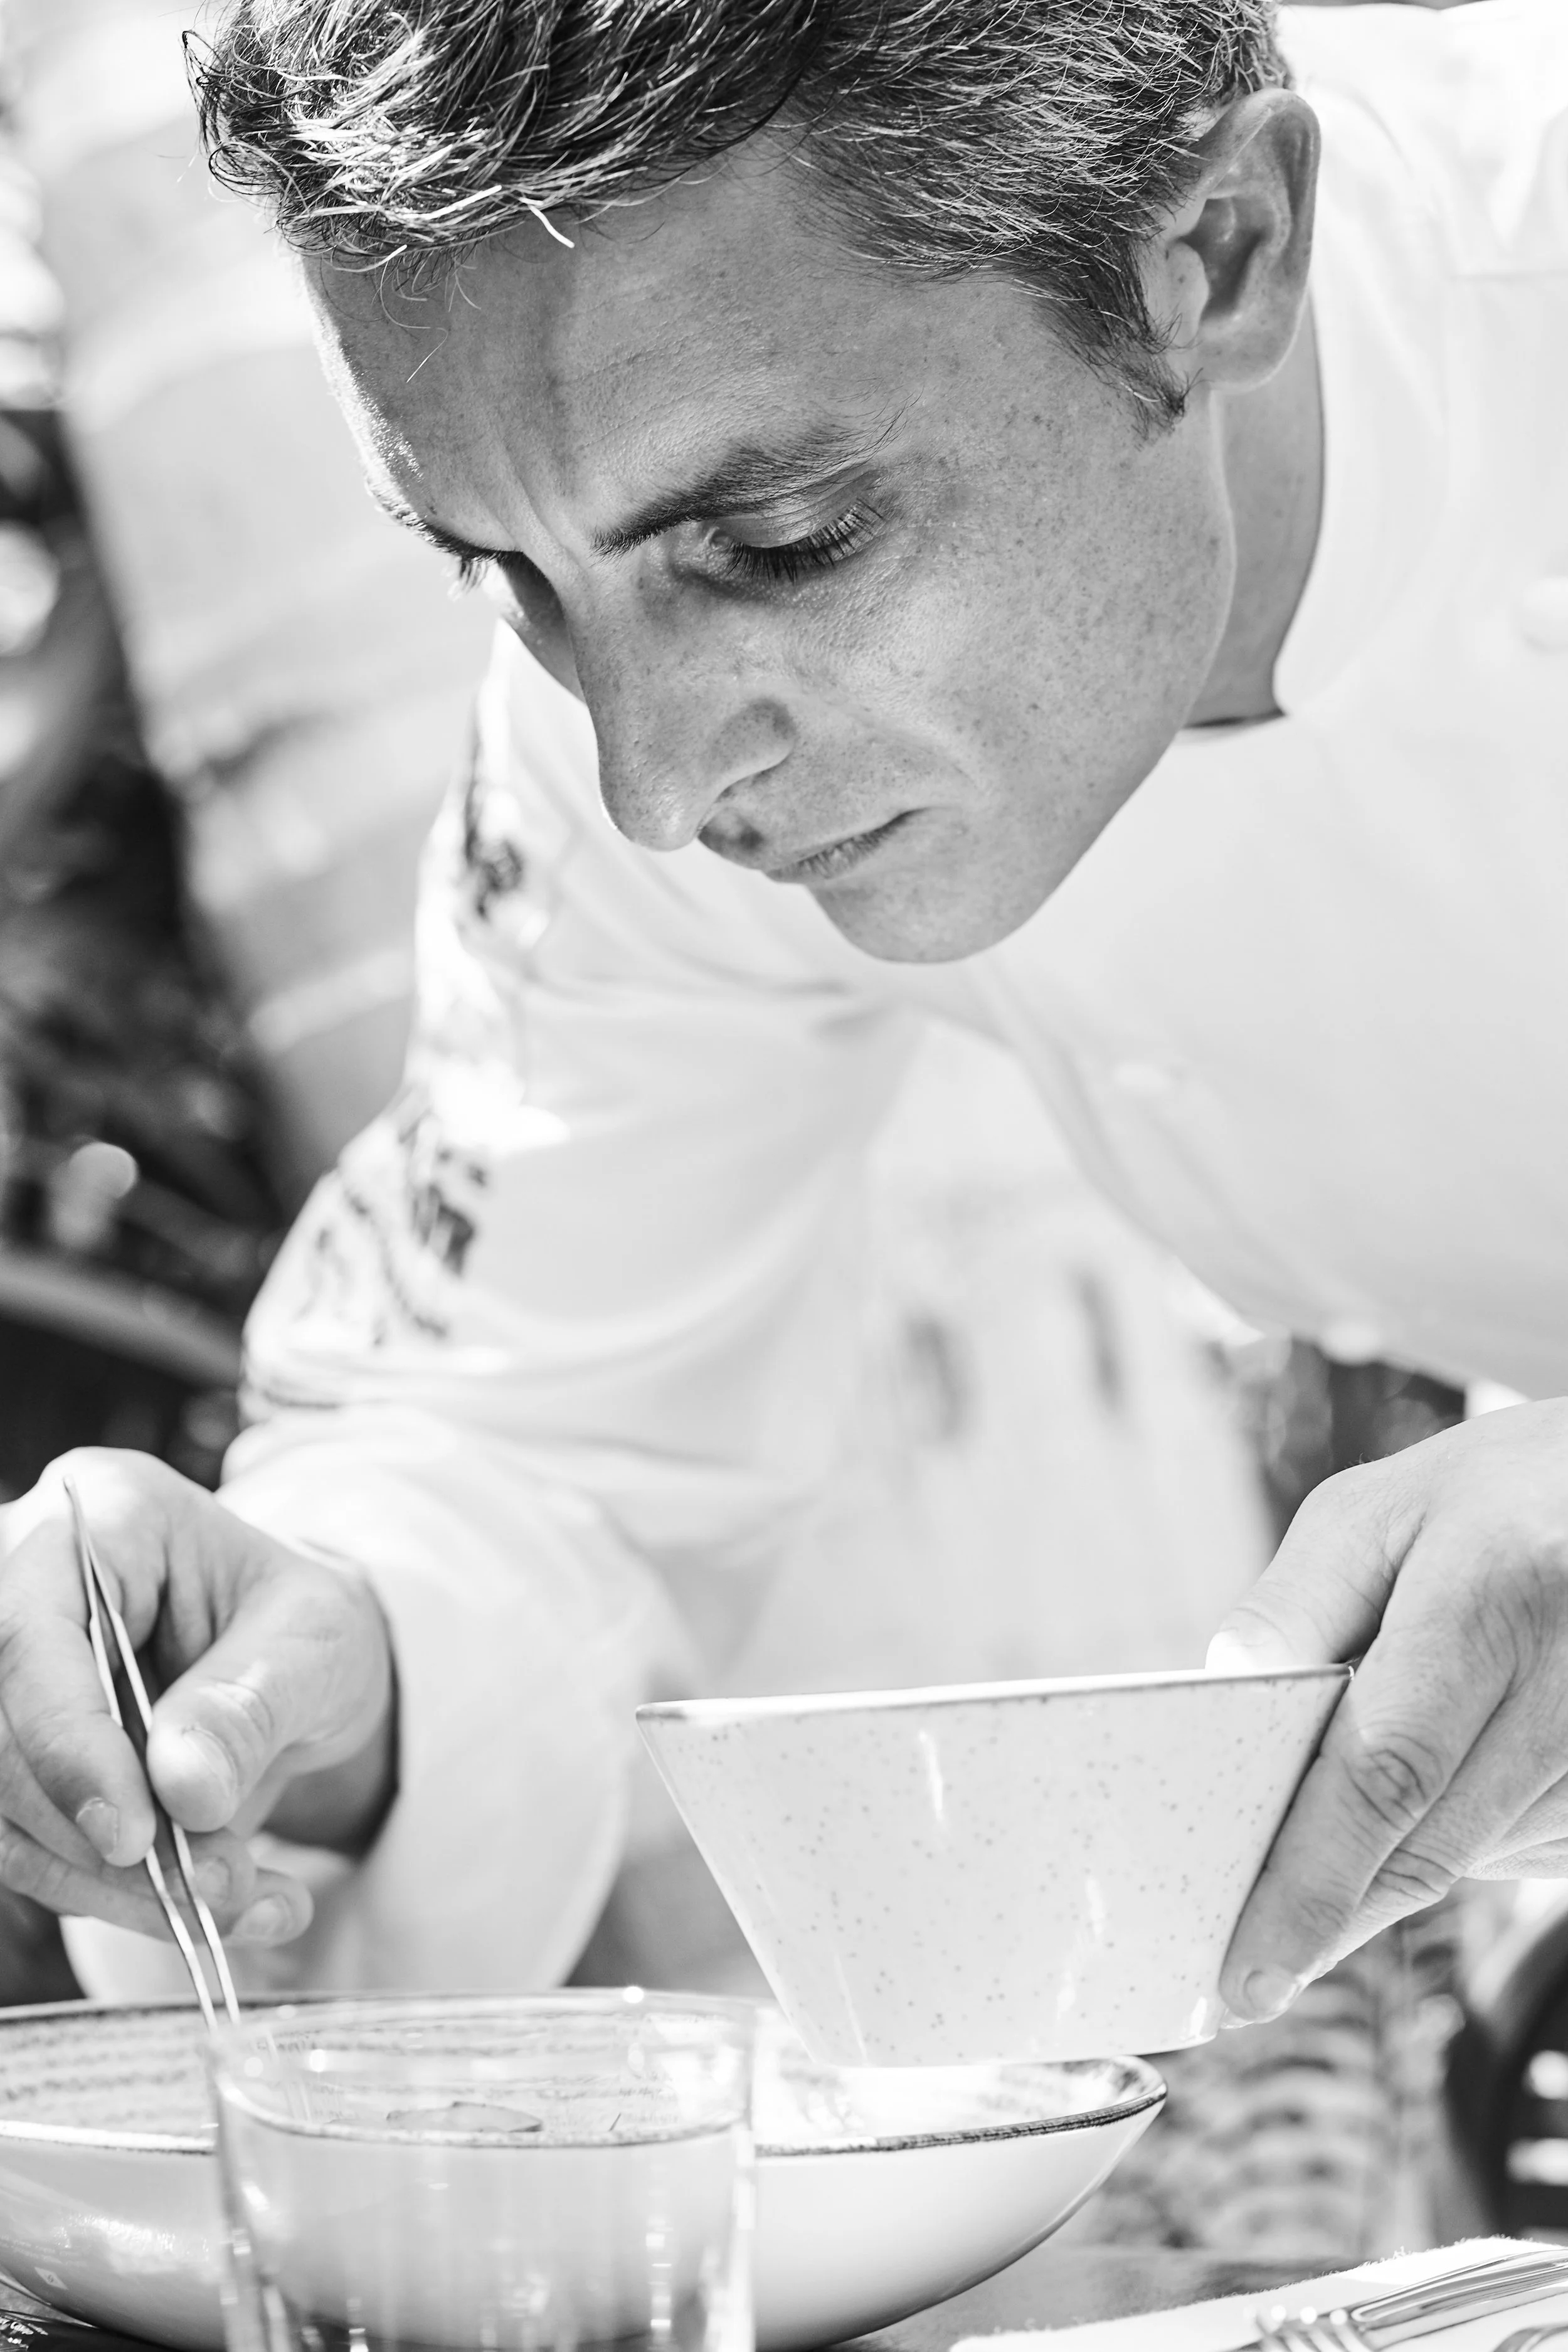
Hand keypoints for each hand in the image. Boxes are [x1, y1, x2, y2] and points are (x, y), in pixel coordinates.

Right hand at [0, 1448, 396, 1947]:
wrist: (297, 1674)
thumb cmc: (303, 1626)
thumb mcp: (316, 1643)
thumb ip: (249, 1705)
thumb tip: (183, 1788)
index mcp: (98, 1517)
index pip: (30, 1635)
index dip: (67, 1744)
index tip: (133, 1838)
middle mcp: (29, 1589)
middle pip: (2, 1733)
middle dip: (105, 1836)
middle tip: (223, 1882)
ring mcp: (12, 1681)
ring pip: (7, 1812)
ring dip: (116, 1885)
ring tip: (240, 1896)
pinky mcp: (17, 1763)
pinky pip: (33, 1850)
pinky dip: (118, 1900)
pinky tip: (218, 1909)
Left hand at [1210, 1398, 1567, 2022]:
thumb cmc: (1489, 1497)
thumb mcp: (1375, 1512)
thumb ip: (1297, 1605)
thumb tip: (1232, 1694)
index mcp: (1494, 1591)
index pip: (1387, 1767)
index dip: (1312, 1879)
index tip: (1247, 1968)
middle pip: (1434, 1842)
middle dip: (1335, 1911)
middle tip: (1254, 1965)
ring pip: (1481, 1859)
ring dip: (1401, 1862)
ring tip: (1346, 1813)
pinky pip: (1528, 1849)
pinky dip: (1465, 1837)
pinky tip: (1448, 1780)